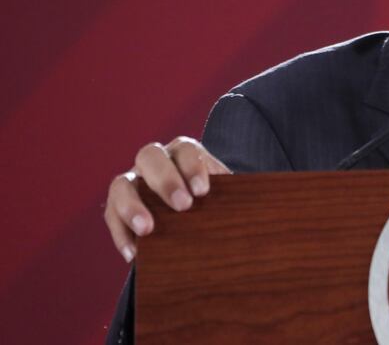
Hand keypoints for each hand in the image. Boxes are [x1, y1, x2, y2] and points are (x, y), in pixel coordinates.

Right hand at [104, 136, 230, 262]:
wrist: (198, 220)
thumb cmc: (216, 205)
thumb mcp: (229, 198)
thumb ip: (239, 199)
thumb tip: (263, 216)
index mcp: (185, 153)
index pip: (185, 149)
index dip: (192, 166)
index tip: (204, 191)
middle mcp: (155, 162)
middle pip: (150, 156)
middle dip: (165, 180)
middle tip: (183, 206)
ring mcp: (133, 182)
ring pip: (121, 184)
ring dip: (133, 205)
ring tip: (148, 229)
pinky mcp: (117, 207)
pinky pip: (110, 216)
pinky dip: (120, 234)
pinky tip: (133, 254)